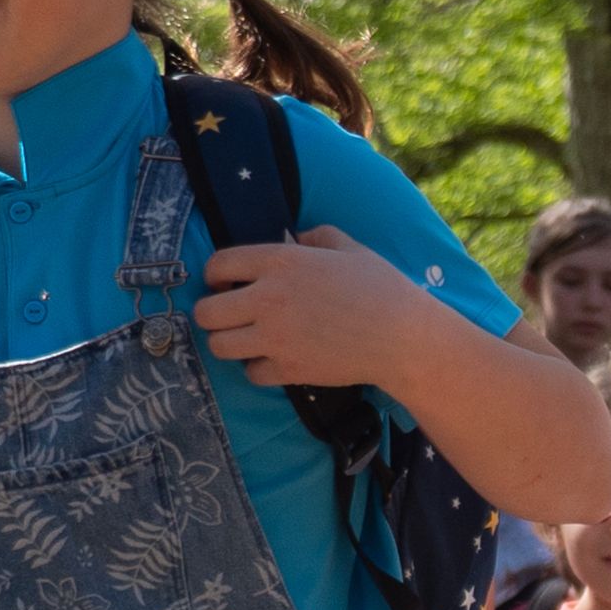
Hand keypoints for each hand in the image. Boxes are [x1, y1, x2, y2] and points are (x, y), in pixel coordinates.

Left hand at [193, 226, 408, 389]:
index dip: (214, 275)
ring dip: (229, 342)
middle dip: (213, 313)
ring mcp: (275, 338)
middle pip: (207, 312)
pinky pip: (250, 372)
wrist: (403, 338)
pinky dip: (259, 368)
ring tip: (247, 339)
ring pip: (219, 346)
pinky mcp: (288, 369)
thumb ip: (316, 236)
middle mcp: (268, 298)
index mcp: (280, 261)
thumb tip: (297, 239)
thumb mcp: (349, 247)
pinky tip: (275, 358)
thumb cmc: (380, 287)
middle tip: (230, 315)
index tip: (224, 284)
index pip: (217, 265)